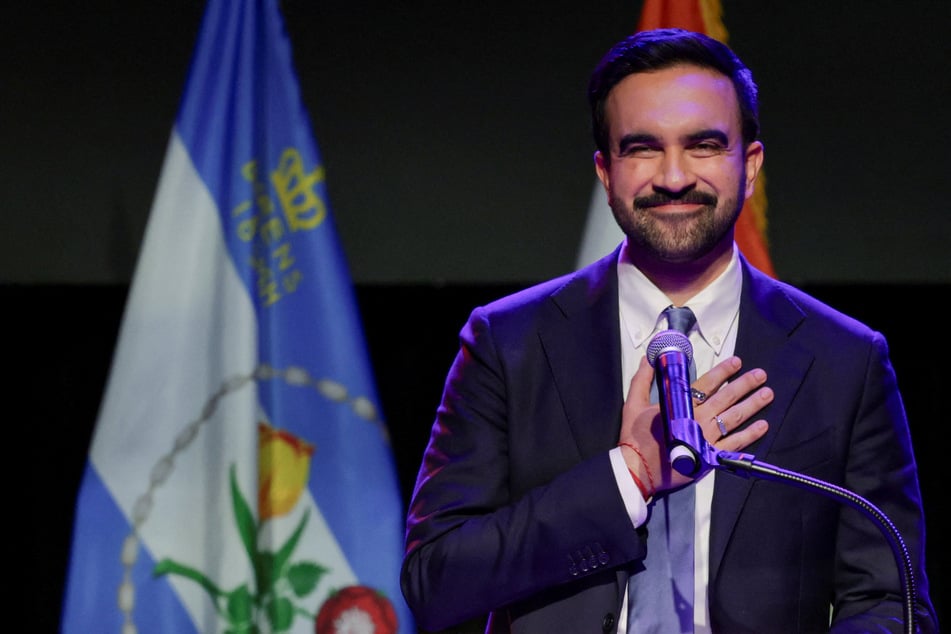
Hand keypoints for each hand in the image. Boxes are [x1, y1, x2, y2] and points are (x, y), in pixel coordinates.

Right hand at [618, 355, 770, 493]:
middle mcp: (698, 418)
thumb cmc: (635, 438)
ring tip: (767, 394)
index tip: (737, 362)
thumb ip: (643, 380)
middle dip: (745, 384)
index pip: (707, 383)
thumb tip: (648, 360)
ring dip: (753, 404)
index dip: (723, 371)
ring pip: (734, 417)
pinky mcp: (710, 456)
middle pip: (726, 397)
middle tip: (760, 375)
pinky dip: (750, 435)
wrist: (638, 470)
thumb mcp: (633, 404)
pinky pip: (735, 444)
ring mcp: (706, 437)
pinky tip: (762, 425)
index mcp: (680, 405)